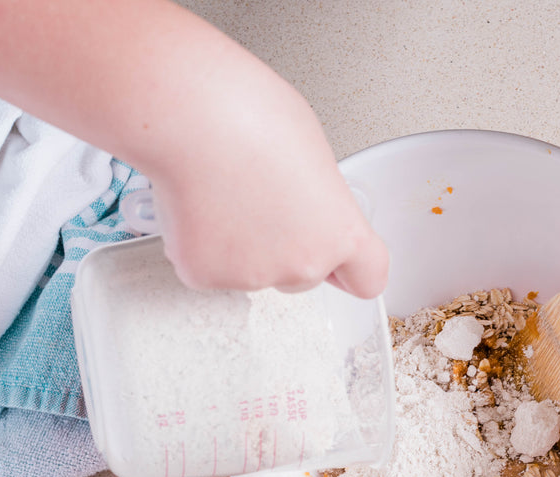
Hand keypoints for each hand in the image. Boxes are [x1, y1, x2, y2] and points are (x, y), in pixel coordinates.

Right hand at [147, 71, 388, 297]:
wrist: (192, 117)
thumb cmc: (250, 115)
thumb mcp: (313, 151)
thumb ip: (319, 197)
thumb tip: (302, 205)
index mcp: (340, 232)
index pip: (367, 279)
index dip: (351, 270)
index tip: (342, 266)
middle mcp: (303, 264)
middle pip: (304, 275)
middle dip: (286, 248)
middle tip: (262, 199)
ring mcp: (253, 275)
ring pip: (253, 272)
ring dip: (242, 244)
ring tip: (226, 191)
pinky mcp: (206, 275)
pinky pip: (208, 266)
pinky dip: (201, 244)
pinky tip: (199, 204)